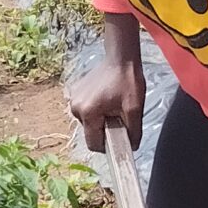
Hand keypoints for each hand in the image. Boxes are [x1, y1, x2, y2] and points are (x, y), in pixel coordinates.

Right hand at [68, 14, 145, 153]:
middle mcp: (75, 108)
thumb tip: (132, 148)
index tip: (118, 136)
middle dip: (105, 130)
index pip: (94, 144)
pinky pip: (85, 111)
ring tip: (112, 105)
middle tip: (118, 115)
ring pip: (88, 123)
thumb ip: (133, 132)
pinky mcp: (74, 94)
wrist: (120, 59)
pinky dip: (95, 110)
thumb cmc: (128, 81)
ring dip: (100, 120)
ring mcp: (73, 100)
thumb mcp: (135, 109)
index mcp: (87, 112)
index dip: (108, 146)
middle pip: (91, 133)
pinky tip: (106, 99)